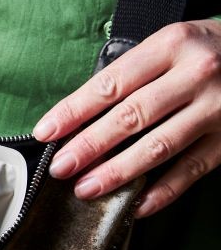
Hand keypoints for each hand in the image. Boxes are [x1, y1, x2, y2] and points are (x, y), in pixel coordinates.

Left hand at [32, 19, 220, 218]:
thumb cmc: (205, 49)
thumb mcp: (171, 43)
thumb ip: (133, 72)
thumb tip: (81, 116)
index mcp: (171, 45)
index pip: (111, 83)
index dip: (74, 111)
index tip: (46, 132)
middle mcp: (196, 74)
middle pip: (132, 116)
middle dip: (90, 145)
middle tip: (61, 167)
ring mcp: (217, 109)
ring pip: (159, 147)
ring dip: (118, 172)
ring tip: (86, 188)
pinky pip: (192, 170)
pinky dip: (162, 192)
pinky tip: (136, 205)